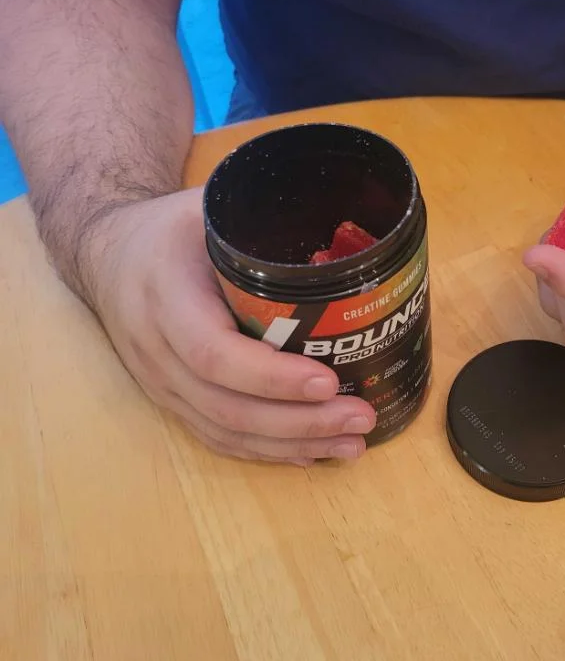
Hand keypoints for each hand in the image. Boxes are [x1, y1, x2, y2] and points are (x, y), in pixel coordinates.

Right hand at [84, 188, 376, 464]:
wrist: (107, 255)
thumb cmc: (171, 229)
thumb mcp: (211, 207)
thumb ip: (266, 219)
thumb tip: (347, 234)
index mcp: (166, 295)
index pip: (214, 352)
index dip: (272, 376)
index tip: (328, 381)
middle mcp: (156, 349)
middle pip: (226, 406)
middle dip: (299, 422)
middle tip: (361, 419)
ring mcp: (160, 382)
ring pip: (224, 431)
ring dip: (292, 445)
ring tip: (353, 445)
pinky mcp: (170, 400)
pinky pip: (216, 437)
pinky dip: (267, 452)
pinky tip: (312, 453)